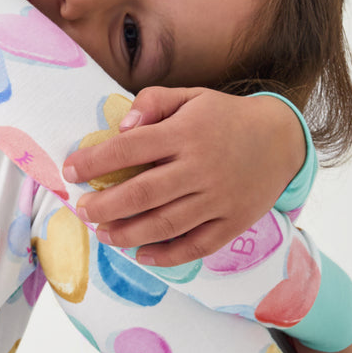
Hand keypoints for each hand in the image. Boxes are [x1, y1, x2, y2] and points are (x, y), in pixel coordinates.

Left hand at [62, 87, 306, 266]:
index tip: (70, 171)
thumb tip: (120, 127)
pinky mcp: (233, 223)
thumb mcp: (190, 96)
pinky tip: (142, 255)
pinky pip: (196, 245)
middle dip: (104, 207)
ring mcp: (218, 198)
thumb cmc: (224, 117)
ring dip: (127, 234)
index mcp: (185, 133)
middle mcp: (200, 167)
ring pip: (164, 224)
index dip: (93, 162)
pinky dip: (167, 255)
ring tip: (103, 234)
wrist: (281, 139)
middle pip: (141, 194)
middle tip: (82, 211)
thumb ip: (152, 102)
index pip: (128, 148)